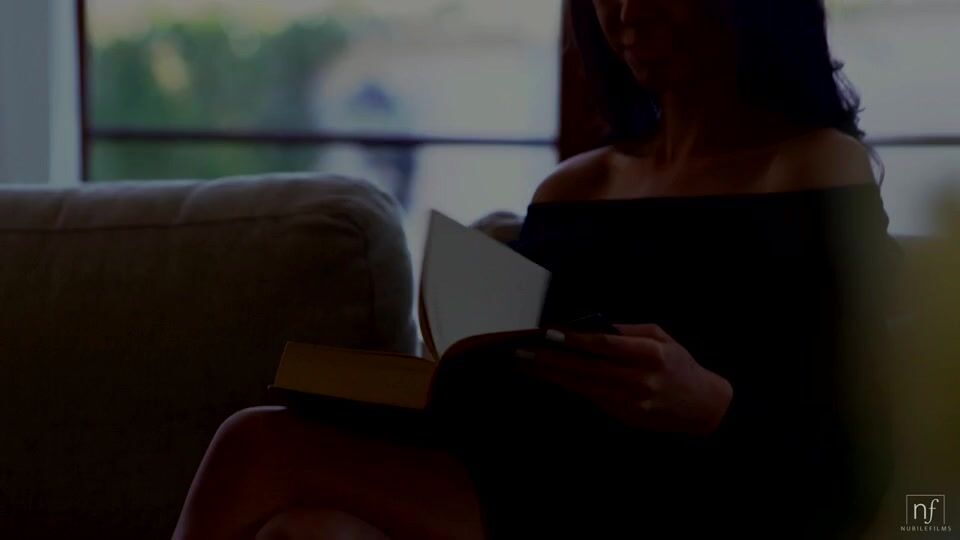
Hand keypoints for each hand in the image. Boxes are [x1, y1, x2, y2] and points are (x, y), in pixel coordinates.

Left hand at [514, 324, 732, 435]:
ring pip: (582, 386)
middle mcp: (638, 379)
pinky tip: (548, 377)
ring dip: (551, 375)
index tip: (549, 332)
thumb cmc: (679, 365)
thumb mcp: (662, 338)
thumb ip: (627, 332)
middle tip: (523, 351)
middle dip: (551, 359)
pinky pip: (589, 397)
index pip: (604, 345)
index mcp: (651, 354)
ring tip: (526, 364)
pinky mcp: (624, 416)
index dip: (574, 339)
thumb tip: (591, 327)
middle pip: (586, 368)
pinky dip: (567, 386)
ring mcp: (630, 402)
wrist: (703, 407)